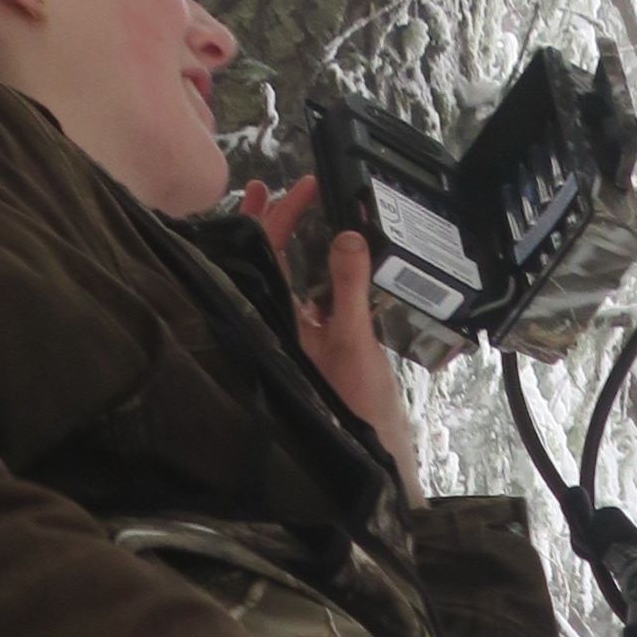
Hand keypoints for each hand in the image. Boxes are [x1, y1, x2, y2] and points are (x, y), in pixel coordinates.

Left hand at [244, 175, 421, 498]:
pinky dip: (309, 271)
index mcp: (274, 320)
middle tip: (270, 185)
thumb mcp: (354, 339)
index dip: (275, 218)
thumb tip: (346, 235)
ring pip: (281, 279)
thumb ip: (350, 286)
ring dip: (286, 243)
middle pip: (265, 263)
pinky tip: (320, 255)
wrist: (371, 451)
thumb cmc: (354, 403)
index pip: (265, 255)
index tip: (292, 186)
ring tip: (288, 206)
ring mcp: (295, 335)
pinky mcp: (314, 346)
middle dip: (268, 222)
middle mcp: (277, 324)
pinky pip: (303, 299)